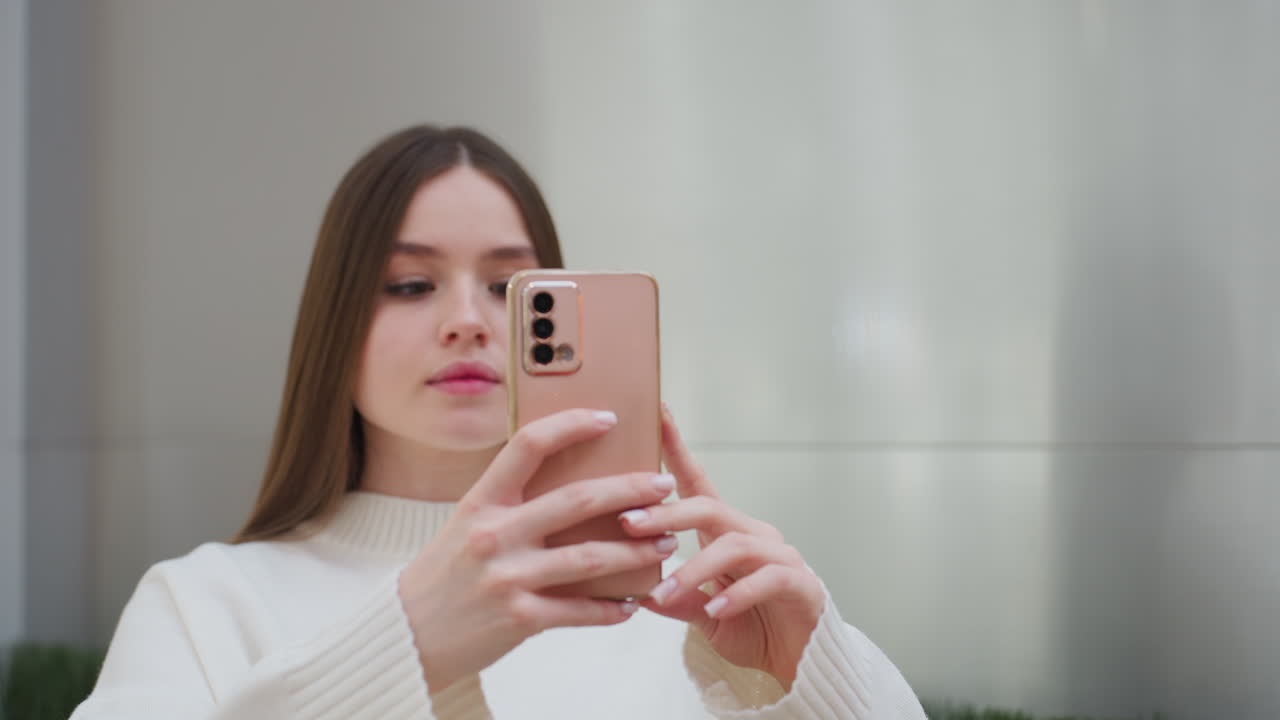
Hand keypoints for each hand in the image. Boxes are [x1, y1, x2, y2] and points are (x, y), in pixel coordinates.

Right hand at [397, 409, 678, 690]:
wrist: (409, 633)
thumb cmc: (446, 572)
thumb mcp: (468, 523)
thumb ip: (511, 501)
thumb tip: (572, 476)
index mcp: (481, 500)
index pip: (529, 445)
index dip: (572, 425)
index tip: (610, 419)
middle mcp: (495, 534)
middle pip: (577, 501)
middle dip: (631, 491)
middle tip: (664, 486)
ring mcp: (507, 577)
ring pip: (590, 558)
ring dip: (636, 551)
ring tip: (666, 545)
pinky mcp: (519, 618)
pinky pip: (579, 610)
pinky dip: (612, 607)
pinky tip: (632, 602)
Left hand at [620, 404, 825, 690]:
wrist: (802, 662)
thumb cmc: (753, 628)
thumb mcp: (704, 614)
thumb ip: (678, 600)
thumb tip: (639, 593)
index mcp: (728, 533)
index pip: (699, 485)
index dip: (678, 450)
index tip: (656, 414)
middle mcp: (755, 534)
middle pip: (709, 508)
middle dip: (667, 513)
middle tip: (629, 523)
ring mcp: (780, 556)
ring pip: (733, 545)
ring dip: (693, 568)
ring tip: (663, 593)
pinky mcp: (800, 583)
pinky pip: (767, 579)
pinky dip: (737, 594)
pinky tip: (716, 608)